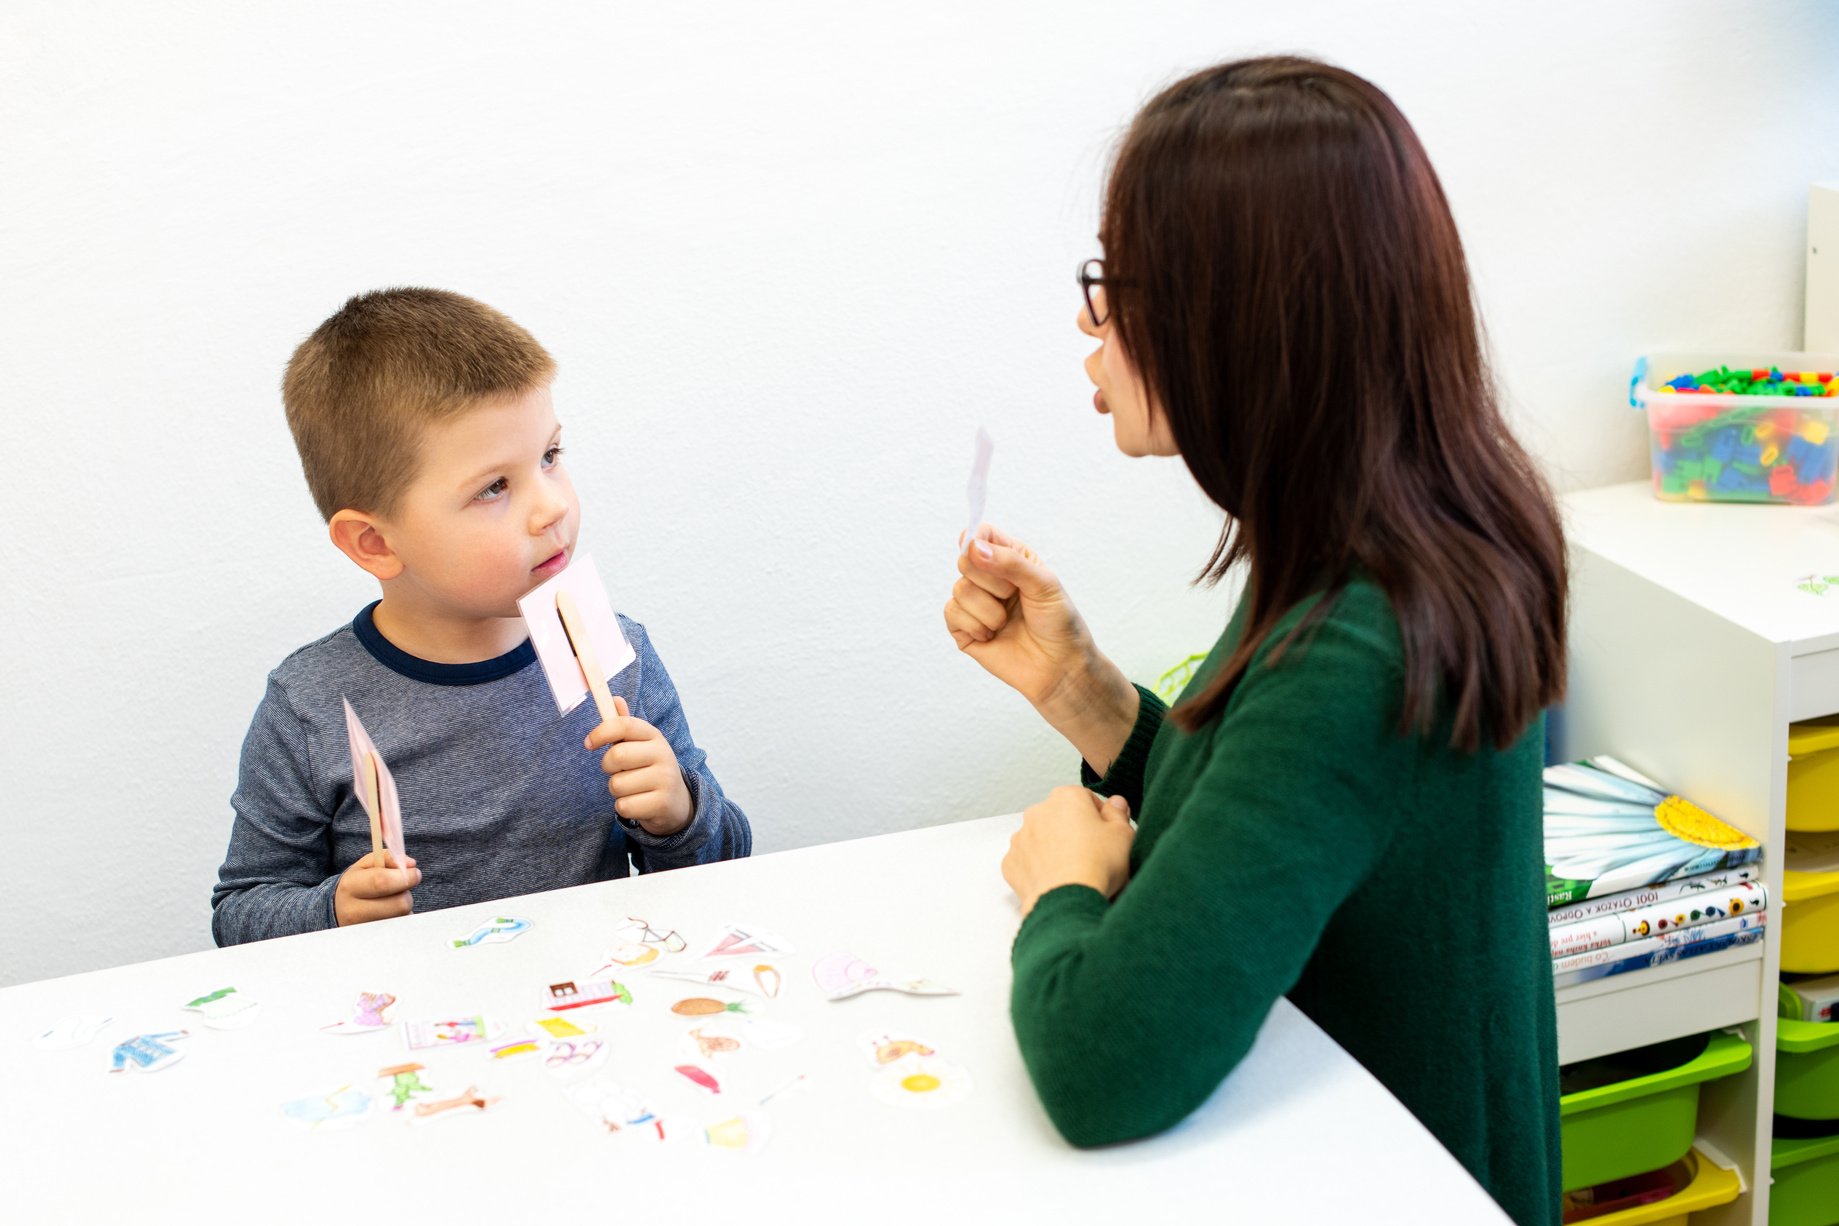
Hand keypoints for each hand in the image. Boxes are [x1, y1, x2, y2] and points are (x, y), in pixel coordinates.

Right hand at [334, 849, 419, 925]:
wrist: (339, 909)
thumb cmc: (359, 883)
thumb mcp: (367, 865)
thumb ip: (388, 858)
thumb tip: (410, 864)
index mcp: (350, 886)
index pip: (382, 882)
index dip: (405, 877)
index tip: (415, 873)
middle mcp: (354, 911)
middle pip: (399, 903)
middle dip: (406, 892)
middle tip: (401, 887)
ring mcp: (363, 929)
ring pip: (403, 916)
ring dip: (404, 906)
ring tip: (390, 900)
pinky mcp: (373, 939)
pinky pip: (401, 927)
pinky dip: (401, 917)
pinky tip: (388, 913)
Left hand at [585, 695, 693, 836]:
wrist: (677, 801)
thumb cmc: (649, 768)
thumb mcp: (641, 745)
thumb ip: (624, 725)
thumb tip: (614, 699)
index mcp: (654, 736)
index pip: (624, 725)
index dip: (601, 732)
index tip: (589, 743)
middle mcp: (663, 754)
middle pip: (616, 756)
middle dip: (607, 767)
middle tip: (616, 771)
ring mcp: (665, 779)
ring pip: (617, 784)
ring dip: (617, 789)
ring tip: (632, 788)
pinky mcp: (662, 803)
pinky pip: (624, 806)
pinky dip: (624, 806)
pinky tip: (637, 803)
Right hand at [944, 525, 1139, 770]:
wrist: (1060, 668)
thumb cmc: (1058, 623)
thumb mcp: (1043, 584)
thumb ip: (1011, 562)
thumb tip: (973, 547)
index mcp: (1010, 559)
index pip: (980, 534)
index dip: (978, 541)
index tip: (990, 556)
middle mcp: (989, 578)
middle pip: (965, 561)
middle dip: (992, 582)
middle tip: (1013, 598)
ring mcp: (975, 604)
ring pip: (959, 590)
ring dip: (988, 610)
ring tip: (1006, 623)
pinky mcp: (963, 629)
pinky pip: (951, 614)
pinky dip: (975, 625)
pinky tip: (992, 635)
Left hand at [1002, 786, 1134, 915]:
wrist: (1068, 900)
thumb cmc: (1098, 864)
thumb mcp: (1123, 834)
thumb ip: (1118, 814)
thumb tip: (1116, 802)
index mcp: (1066, 798)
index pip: (1085, 798)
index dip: (1100, 817)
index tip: (1107, 834)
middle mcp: (1038, 812)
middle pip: (1060, 817)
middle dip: (1073, 830)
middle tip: (1092, 854)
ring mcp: (1021, 837)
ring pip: (1040, 838)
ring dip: (1054, 848)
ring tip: (1073, 870)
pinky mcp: (1011, 862)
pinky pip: (1027, 860)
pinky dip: (1038, 868)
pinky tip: (1055, 880)